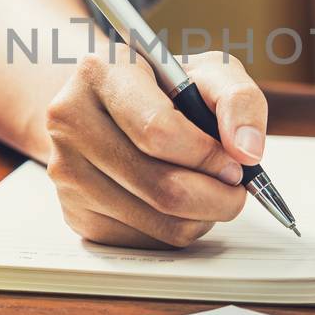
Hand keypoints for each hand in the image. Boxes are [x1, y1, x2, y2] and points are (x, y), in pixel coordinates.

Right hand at [44, 49, 268, 247]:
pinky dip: (178, 229)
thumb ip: (239, 99)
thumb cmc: (162, 89)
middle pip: (163, 188)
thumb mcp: (206, 71)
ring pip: (161, 223)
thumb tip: (248, 151)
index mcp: (101, 72)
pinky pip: (147, 242)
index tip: (236, 161)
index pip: (158, 131)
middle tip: (235, 185)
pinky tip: (179, 203)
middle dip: (218, 195)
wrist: (106, 108)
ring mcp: (67, 172)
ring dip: (204, 215)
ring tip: (209, 190)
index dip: (208, 156)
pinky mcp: (75, 214)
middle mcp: (70, 121)